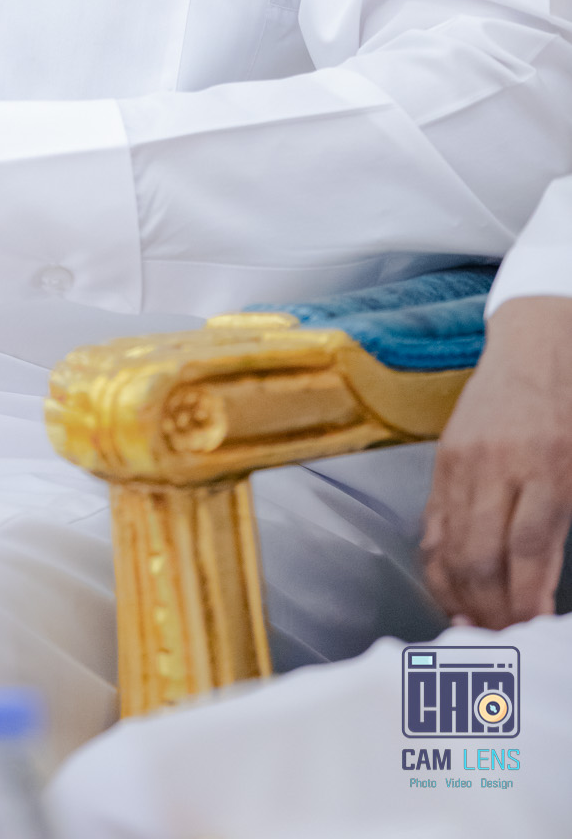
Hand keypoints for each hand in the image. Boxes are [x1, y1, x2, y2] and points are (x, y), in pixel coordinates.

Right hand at [421, 295, 571, 628]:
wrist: (536, 346)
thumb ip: (563, 522)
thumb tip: (541, 582)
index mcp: (545, 465)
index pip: (527, 549)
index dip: (527, 600)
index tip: (533, 631)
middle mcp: (496, 466)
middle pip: (482, 557)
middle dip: (492, 612)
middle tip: (505, 645)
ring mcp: (461, 464)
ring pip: (450, 549)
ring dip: (464, 599)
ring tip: (480, 631)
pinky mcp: (442, 464)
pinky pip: (431, 530)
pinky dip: (439, 571)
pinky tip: (453, 597)